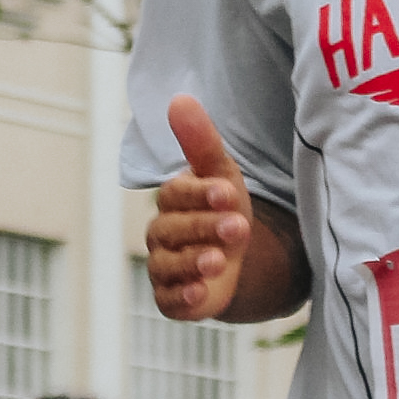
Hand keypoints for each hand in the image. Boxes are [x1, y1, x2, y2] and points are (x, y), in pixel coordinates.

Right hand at [146, 97, 254, 321]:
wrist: (235, 262)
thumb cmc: (223, 211)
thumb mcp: (222, 175)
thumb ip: (201, 142)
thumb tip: (180, 98)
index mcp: (173, 201)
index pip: (176, 194)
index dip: (200, 195)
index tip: (227, 193)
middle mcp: (162, 233)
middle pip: (174, 229)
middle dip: (204, 228)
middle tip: (236, 227)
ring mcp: (164, 267)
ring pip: (169, 265)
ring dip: (193, 263)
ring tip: (218, 261)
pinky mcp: (171, 299)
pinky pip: (169, 300)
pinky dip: (183, 297)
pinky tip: (200, 293)